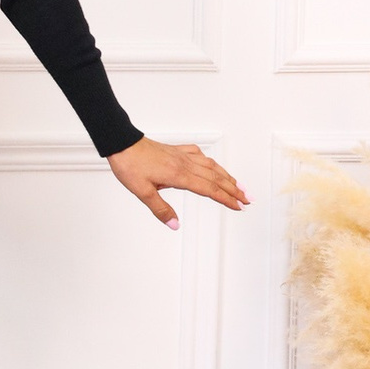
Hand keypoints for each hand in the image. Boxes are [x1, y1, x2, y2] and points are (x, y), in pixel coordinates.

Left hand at [106, 136, 249, 228]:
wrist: (121, 144)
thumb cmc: (130, 166)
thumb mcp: (142, 192)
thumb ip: (160, 209)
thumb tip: (175, 224)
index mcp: (179, 176)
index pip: (209, 190)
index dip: (226, 199)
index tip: (238, 206)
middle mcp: (185, 164)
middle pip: (216, 178)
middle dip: (233, 189)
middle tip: (247, 199)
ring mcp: (182, 155)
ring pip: (211, 165)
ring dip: (227, 175)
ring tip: (238, 184)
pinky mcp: (176, 150)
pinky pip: (199, 155)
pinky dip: (209, 161)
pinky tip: (211, 164)